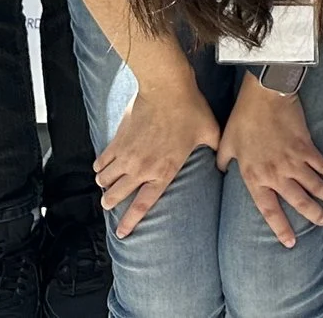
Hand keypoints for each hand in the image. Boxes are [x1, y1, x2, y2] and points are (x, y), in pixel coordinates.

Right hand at [94, 78, 219, 238]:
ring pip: (105, 181)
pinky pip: (101, 162)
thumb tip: (222, 161)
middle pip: (116, 196)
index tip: (121, 234)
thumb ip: (214, 150)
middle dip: (110, 204)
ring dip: (104, 186)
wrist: (166, 88)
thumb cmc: (191, 109)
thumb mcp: (210, 133)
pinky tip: (102, 168)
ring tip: (107, 186)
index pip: (142, 205)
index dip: (130, 222)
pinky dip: (100, 168)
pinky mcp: (117, 141)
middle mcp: (141, 168)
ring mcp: (126, 155)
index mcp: (164, 171)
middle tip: (109, 205)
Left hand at [216, 75, 322, 247]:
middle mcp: (276, 174)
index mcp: (255, 177)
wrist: (265, 96)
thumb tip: (220, 170)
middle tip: (322, 222)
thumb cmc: (243, 118)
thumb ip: (223, 162)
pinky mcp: (306, 147)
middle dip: (312, 215)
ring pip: (314, 185)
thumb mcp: (226, 143)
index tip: (290, 242)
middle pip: (298, 201)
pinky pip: (321, 164)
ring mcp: (293, 161)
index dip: (281, 228)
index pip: (270, 210)